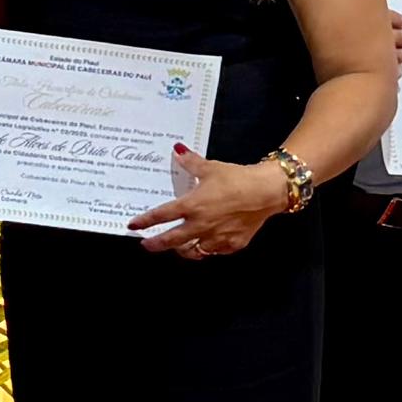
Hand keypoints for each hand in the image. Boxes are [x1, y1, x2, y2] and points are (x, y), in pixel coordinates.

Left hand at [131, 148, 292, 256]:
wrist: (267, 191)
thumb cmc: (236, 178)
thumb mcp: (211, 168)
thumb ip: (191, 162)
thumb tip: (177, 150)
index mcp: (192, 206)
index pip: (161, 216)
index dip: (145, 222)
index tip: (133, 226)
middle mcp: (200, 225)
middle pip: (171, 241)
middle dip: (156, 245)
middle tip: (147, 245)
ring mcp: (216, 237)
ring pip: (193, 251)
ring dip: (182, 250)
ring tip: (177, 247)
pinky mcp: (232, 244)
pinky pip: (214, 252)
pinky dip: (207, 249)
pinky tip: (205, 244)